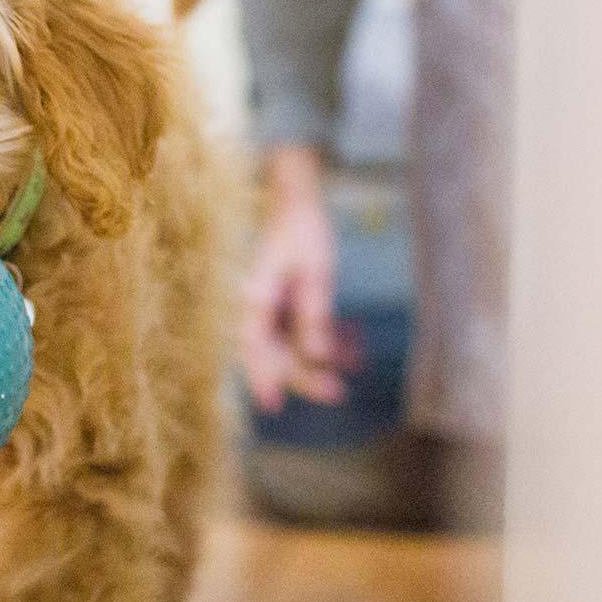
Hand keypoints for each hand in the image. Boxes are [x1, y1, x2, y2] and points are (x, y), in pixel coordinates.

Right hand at [241, 147, 343, 412]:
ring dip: (312, 364)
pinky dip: (318, 345)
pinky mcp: (283, 300)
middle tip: (335, 393)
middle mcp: (257, 305)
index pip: (253, 347)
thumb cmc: (303, 228)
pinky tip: (347, 355)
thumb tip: (318, 357)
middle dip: (302, 376)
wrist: (294, 197)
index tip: (274, 405)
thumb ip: (314, 315)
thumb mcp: (316, 271)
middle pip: (273, 353)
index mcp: (256, 297)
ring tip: (342, 382)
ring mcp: (269, 304)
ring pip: (286, 346)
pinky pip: (297, 332)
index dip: (261, 378)